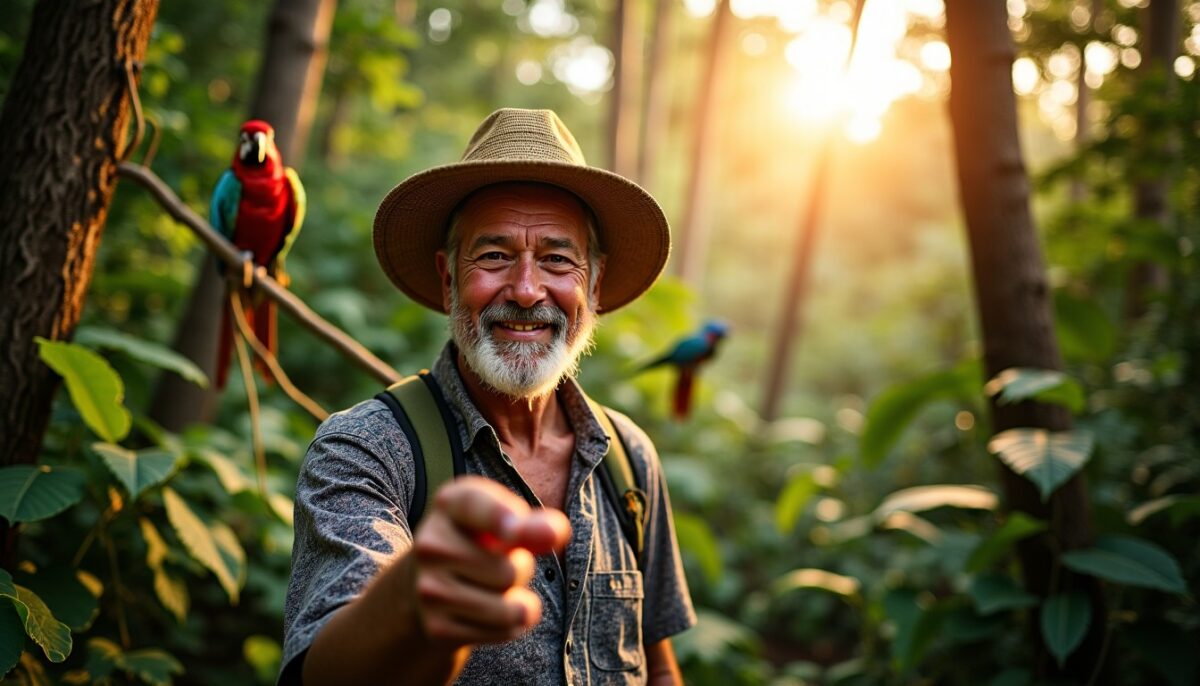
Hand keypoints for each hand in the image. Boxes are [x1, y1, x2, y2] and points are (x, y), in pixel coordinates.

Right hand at [410, 476, 569, 646]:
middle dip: (521, 569)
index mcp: (449, 504)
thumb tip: (553, 533)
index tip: (514, 531)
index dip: (499, 517)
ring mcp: (429, 588)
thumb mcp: (505, 521)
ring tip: (498, 588)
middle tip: (498, 562)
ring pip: (508, 608)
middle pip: (509, 570)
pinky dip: (511, 625)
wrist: (429, 585)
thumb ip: (532, 524)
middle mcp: (430, 544)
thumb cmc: (480, 543)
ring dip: (519, 602)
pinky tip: (491, 612)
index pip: (474, 505)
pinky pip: (503, 631)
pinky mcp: (436, 627)